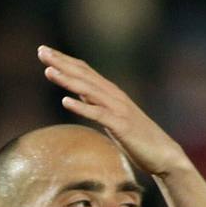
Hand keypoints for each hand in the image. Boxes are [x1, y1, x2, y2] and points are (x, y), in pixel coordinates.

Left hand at [37, 45, 188, 177]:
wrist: (164, 155)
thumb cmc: (137, 139)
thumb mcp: (110, 117)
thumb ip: (95, 103)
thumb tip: (75, 94)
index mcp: (110, 93)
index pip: (84, 71)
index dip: (64, 60)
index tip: (44, 50)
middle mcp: (114, 96)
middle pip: (84, 75)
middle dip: (61, 62)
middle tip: (41, 50)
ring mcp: (119, 109)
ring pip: (88, 90)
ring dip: (68, 79)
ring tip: (48, 70)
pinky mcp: (121, 126)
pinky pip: (98, 114)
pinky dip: (81, 107)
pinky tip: (65, 101)